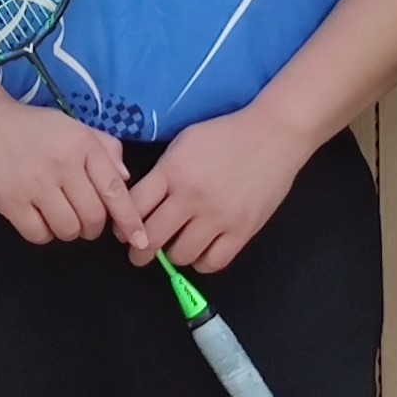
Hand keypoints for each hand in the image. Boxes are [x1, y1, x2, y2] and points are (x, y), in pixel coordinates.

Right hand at [0, 90, 136, 246]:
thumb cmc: (32, 126)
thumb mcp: (73, 126)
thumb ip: (104, 149)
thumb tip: (125, 180)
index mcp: (81, 144)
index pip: (114, 190)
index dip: (129, 219)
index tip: (140, 239)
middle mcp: (61, 164)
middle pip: (93, 217)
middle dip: (93, 226)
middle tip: (84, 218)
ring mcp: (34, 184)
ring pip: (68, 230)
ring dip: (69, 230)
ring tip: (59, 215)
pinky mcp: (10, 201)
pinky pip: (39, 234)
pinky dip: (44, 233)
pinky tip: (38, 217)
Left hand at [122, 106, 308, 274]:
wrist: (274, 135)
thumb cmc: (226, 134)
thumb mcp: (185, 142)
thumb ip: (163, 171)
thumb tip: (143, 202)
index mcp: (173, 171)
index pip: (134, 208)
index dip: (122, 224)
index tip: (123, 231)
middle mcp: (192, 197)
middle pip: (152, 237)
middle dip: (139, 251)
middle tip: (140, 253)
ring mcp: (218, 216)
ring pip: (180, 255)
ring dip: (173, 254)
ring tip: (177, 246)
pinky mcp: (242, 230)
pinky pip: (213, 262)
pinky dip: (202, 261)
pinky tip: (201, 251)